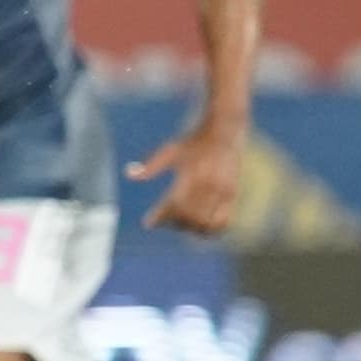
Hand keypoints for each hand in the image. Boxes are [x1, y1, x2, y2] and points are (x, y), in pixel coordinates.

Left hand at [130, 124, 244, 236]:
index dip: (160, 218)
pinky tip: (197, 226)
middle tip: (163, 220)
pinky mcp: (232, 195)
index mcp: (192, 175)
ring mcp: (223, 192)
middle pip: (189, 218)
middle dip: (173, 223)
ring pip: (205, 224)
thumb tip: (128, 174)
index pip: (175, 207)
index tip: (148, 223)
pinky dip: (209, 229)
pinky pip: (222, 222)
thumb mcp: (171, 150)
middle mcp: (210, 186)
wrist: (224, 131)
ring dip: (190, 229)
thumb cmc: (193, 141)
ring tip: (179, 223)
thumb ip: (151, 166)